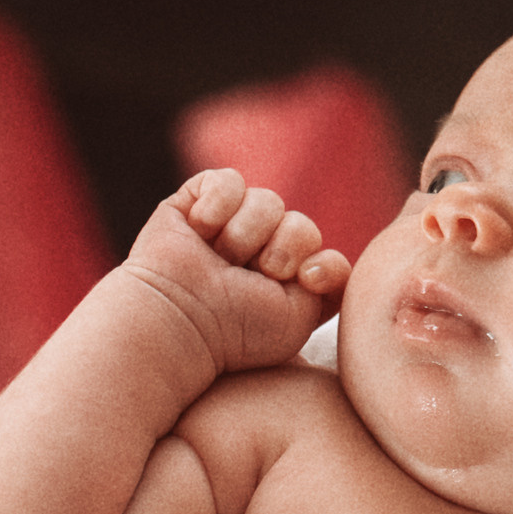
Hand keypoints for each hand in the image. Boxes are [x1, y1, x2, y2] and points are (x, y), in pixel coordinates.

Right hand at [126, 168, 352, 376]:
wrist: (182, 320)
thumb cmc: (238, 332)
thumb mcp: (300, 318)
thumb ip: (331, 285)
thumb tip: (323, 257)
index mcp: (285, 286)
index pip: (328, 259)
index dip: (323, 266)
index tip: (305, 280)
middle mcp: (259, 253)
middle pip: (302, 226)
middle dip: (283, 250)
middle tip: (250, 276)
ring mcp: (229, 226)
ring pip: (269, 201)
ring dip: (246, 234)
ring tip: (220, 260)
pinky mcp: (197, 202)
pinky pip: (229, 181)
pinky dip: (218, 205)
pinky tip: (200, 231)